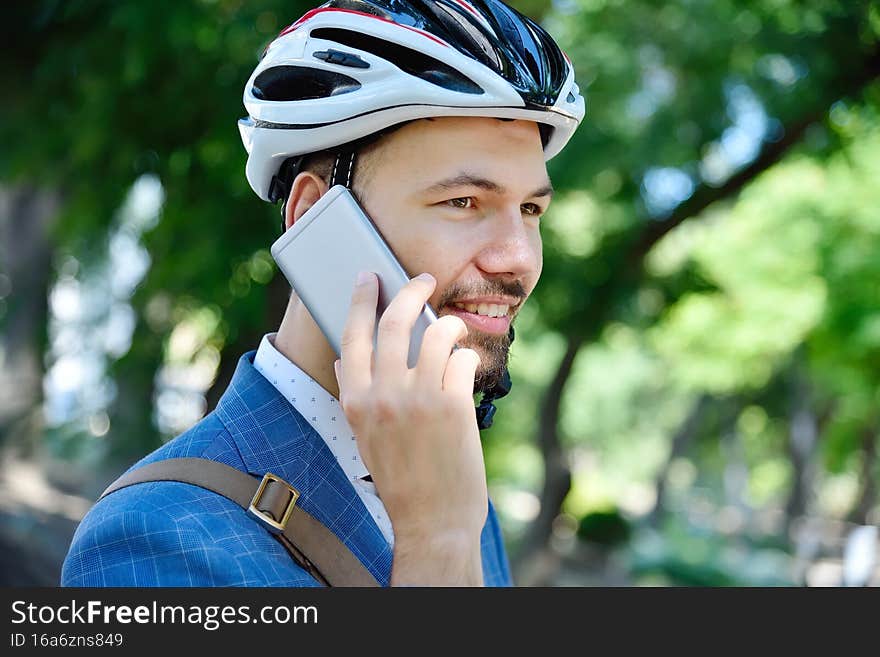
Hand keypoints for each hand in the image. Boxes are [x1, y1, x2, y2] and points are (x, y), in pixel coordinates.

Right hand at [334, 271, 486, 585]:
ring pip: (436, 334)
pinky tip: (466, 367)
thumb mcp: (364, 438)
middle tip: (423, 281)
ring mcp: (419, 399)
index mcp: (355, 402)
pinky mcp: (453, 406)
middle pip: (395, 322)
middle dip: (411, 291)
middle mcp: (383, 396)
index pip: (350, 335)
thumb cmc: (400, 479)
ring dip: (449, 324)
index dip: (360, 299)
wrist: (432, 520)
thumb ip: (357, 396)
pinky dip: (466, 357)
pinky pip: (462, 360)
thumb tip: (344, 359)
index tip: (369, 277)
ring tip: (453, 327)